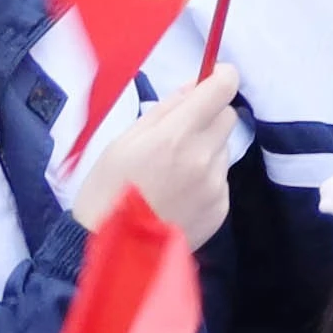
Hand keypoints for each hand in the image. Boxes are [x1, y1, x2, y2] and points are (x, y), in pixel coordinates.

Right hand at [70, 67, 244, 248]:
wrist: (109, 255)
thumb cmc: (106, 194)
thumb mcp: (121, 143)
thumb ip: (163, 111)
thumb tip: (194, 87)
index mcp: (174, 138)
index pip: (222, 90)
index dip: (221, 77)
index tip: (213, 77)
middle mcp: (202, 159)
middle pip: (227, 117)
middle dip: (208, 116)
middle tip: (180, 134)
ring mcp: (214, 186)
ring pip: (223, 148)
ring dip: (205, 150)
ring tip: (171, 175)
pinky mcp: (220, 209)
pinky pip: (221, 179)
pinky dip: (206, 179)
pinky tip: (178, 197)